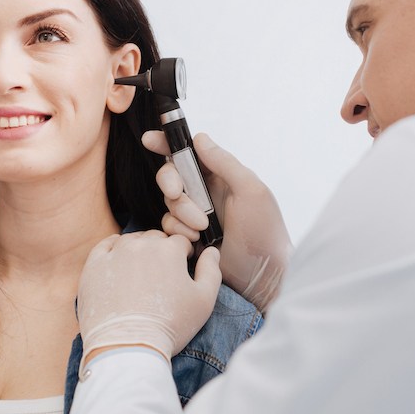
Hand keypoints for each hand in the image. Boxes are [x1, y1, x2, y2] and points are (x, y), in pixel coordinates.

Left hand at [77, 231, 221, 366]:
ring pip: (131, 240)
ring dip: (139, 250)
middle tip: (161, 276)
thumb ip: (212, 270)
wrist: (128, 346)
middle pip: (156, 238)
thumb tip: (211, 251)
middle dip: (161, 251)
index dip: (184, 255)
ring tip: (140, 274)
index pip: (180, 242)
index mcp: (169, 250)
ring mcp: (116, 253)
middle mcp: (142, 245)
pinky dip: (114, 250)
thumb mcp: (204, 301)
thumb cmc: (170, 326)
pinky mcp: (94, 265)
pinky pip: (105, 246)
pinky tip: (119, 264)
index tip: (181, 269)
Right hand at [142, 131, 292, 311]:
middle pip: (171, 176)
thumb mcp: (251, 191)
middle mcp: (205, 193)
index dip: (167, 144)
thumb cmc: (264, 231)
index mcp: (221, 176)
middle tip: (176, 192)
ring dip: (182, 214)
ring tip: (203, 229)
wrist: (261, 275)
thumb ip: (225, 163)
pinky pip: (168, 227)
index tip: (150, 140)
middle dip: (170, 183)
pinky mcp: (187, 237)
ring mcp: (195, 215)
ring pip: (169, 203)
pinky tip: (196, 242)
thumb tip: (199, 138)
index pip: (190, 153)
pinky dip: (179, 232)